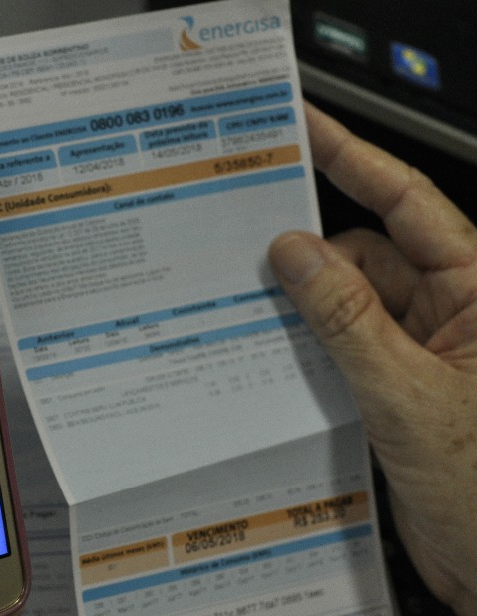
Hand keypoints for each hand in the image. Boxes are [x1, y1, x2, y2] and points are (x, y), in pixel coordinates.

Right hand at [268, 103, 476, 615]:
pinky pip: (344, 344)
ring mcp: (424, 352)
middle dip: (313, 248)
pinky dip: (309, 343)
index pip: (411, 205)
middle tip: (249, 241)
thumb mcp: (409, 396)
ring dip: (306, 303)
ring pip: (351, 301)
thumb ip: (348, 320)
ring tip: (255, 305)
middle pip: (370, 253)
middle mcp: (455, 314)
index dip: (356, 161)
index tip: (307, 130)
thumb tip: (297, 253)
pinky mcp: (396, 387)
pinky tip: (275, 347)